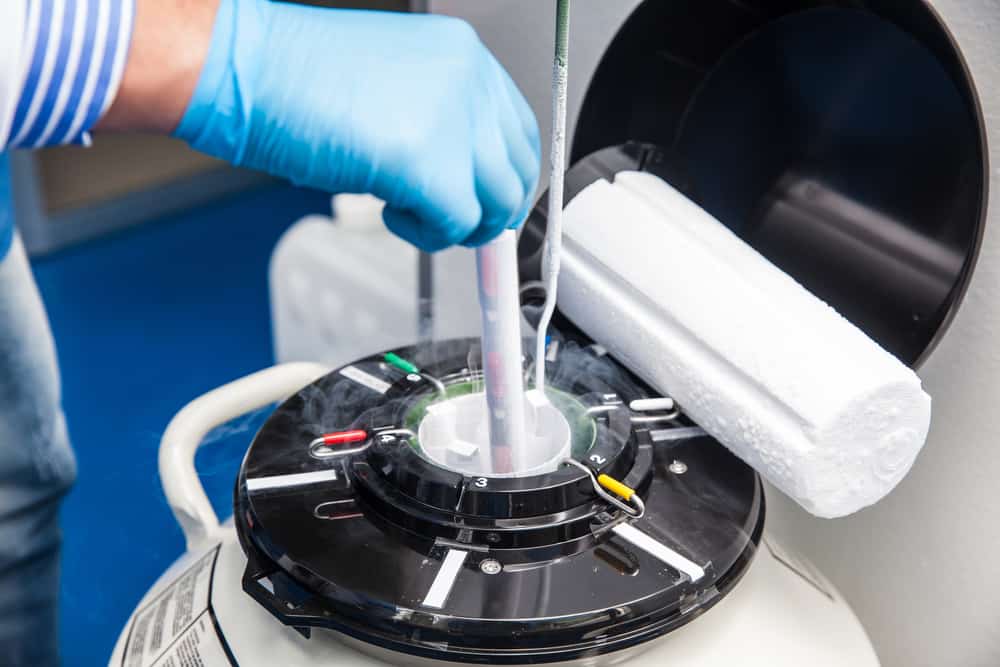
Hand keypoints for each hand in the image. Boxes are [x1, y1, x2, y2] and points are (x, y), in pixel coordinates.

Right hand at [171, 0, 539, 250]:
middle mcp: (469, 82)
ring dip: (460, 225)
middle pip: (517, 170)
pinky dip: (428, 234)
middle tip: (461, 225)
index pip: (520, 130)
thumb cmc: (298, 77)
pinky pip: (458, 225)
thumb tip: (465, 175)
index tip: (490, 201)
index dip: (507, 176)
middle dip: (493, 211)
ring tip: (415, 216)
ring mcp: (454, 121)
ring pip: (496, 203)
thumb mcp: (395, 85)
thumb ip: (442, 121)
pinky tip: (392, 213)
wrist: (249, 71)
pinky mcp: (429, 164)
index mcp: (464, 56)